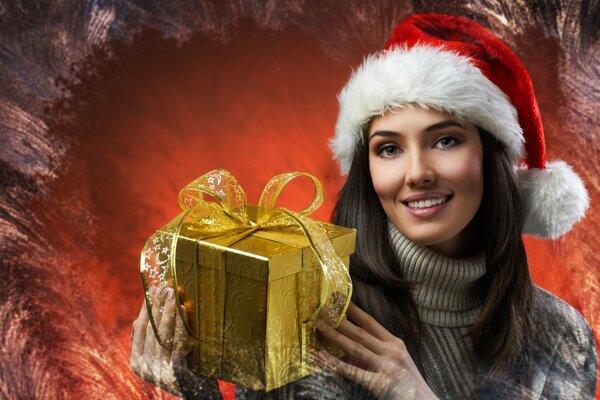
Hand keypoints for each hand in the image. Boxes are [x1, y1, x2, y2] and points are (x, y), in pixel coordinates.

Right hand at [130, 283, 190, 394]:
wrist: (200, 396)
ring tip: (174, 293)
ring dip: (168, 311)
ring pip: (162, 334)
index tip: (152, 287)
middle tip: (165, 285)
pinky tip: (184, 310)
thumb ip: (154, 340)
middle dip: (157, 304)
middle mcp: (143, 368)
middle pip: (150, 329)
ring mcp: (158, 372)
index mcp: (137, 362)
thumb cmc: (185, 371)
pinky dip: (180, 324)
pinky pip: (177, 342)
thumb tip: (141, 316)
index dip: (146, 307)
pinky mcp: (175, 373)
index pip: (139, 329)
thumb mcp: (165, 355)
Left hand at [316, 302, 437, 399]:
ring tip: (319, 326)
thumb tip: (348, 345)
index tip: (338, 298)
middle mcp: (390, 351)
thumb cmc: (408, 383)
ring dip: (334, 336)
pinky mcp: (380, 384)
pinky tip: (322, 357)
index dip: (353, 309)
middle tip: (321, 309)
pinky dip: (336, 364)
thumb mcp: (396, 360)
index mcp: (394, 343)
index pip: (369, 321)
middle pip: (359, 332)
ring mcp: (386, 367)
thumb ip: (376, 351)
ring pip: (355, 348)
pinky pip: (354, 372)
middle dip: (339, 320)